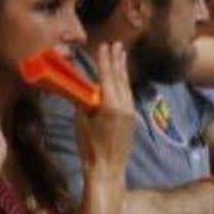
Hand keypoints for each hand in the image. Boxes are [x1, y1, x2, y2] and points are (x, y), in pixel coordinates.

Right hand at [76, 44, 135, 176]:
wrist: (108, 168)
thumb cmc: (90, 147)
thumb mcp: (81, 122)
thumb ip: (85, 103)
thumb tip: (85, 90)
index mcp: (110, 105)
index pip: (107, 76)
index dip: (105, 60)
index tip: (104, 45)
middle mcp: (124, 105)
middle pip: (120, 78)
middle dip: (117, 60)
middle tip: (117, 44)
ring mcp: (130, 112)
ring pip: (126, 86)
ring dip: (123, 70)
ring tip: (122, 55)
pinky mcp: (132, 119)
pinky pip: (128, 96)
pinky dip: (124, 83)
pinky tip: (122, 79)